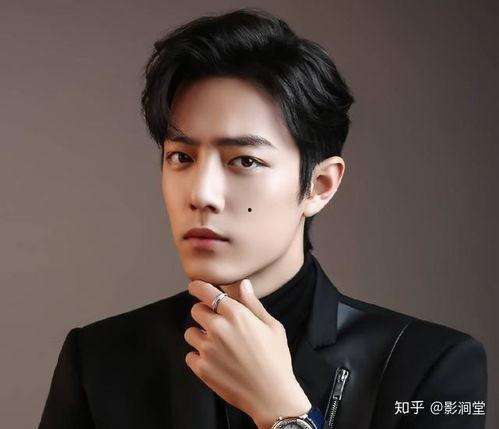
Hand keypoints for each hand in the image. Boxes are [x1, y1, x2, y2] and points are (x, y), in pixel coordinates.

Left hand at [184, 278, 310, 428]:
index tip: (195, 287)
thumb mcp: (272, 326)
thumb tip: (243, 284)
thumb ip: (253, 304)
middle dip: (204, 313)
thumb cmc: (276, 359)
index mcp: (236, 314)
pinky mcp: (201, 368)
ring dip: (200, 335)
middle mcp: (217, 328)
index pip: (206, 292)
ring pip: (190, 332)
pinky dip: (199, 356)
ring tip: (216, 345)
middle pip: (195, 310)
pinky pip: (190, 355)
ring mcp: (207, 349)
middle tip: (216, 322)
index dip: (198, 287)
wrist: (272, 395)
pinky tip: (215, 361)